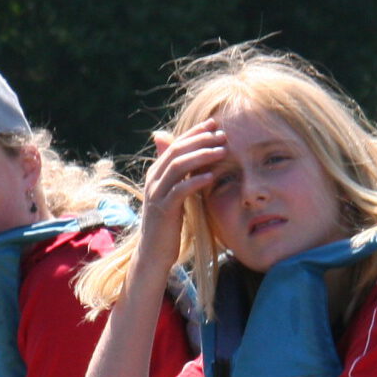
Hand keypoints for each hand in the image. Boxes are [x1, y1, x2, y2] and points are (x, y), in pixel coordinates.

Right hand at [134, 121, 227, 265]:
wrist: (154, 252)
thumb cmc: (168, 223)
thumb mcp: (174, 194)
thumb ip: (180, 175)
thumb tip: (194, 164)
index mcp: (156, 172)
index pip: (175, 144)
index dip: (195, 132)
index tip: (215, 124)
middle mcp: (153, 179)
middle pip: (176, 150)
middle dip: (200, 140)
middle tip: (222, 135)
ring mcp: (156, 194)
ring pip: (178, 166)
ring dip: (201, 156)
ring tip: (222, 151)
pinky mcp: (163, 210)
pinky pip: (180, 190)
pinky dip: (196, 181)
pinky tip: (212, 176)